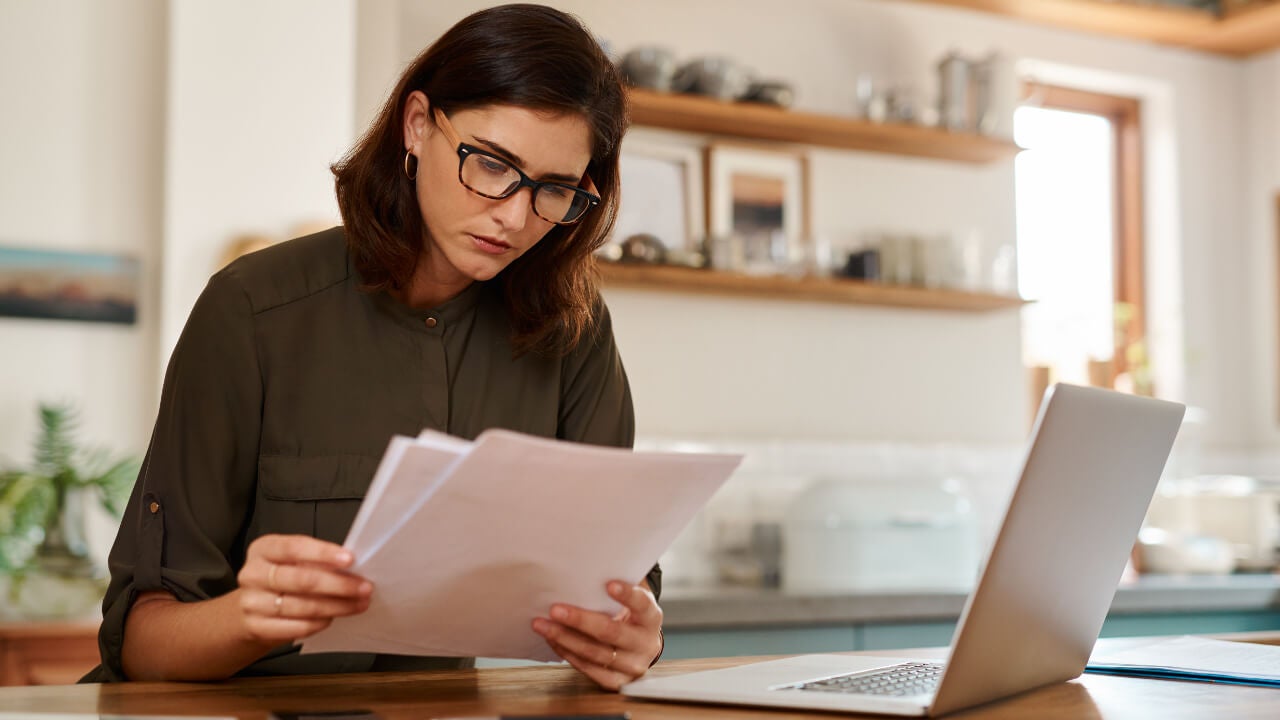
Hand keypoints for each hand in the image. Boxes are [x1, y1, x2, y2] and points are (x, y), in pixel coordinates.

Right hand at [236, 534, 372, 643]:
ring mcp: (252, 603)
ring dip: (336, 606)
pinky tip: (333, 618)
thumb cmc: (280, 579)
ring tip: (357, 604)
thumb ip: (315, 560)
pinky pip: (296, 627)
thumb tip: (351, 567)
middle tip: (364, 587)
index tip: (349, 559)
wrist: (249, 609)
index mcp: (263, 549)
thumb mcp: (291, 561)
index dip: (323, 553)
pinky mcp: (256, 627)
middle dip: (338, 584)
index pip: (294, 547)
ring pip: (302, 606)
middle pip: (301, 579)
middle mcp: (254, 574)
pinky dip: (319, 623)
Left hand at [531, 579, 663, 690]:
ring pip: (595, 653)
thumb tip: (585, 566)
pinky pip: (588, 669)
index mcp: (651, 618)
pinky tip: (553, 640)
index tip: (608, 584)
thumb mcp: (632, 599)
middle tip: (555, 609)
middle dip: (580, 620)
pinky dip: (567, 653)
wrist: (640, 647)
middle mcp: (645, 644)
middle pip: (611, 632)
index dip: (627, 595)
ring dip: (565, 638)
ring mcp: (632, 665)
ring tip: (543, 625)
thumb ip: (618, 585)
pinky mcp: (617, 681)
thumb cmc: (630, 615)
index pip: (642, 605)